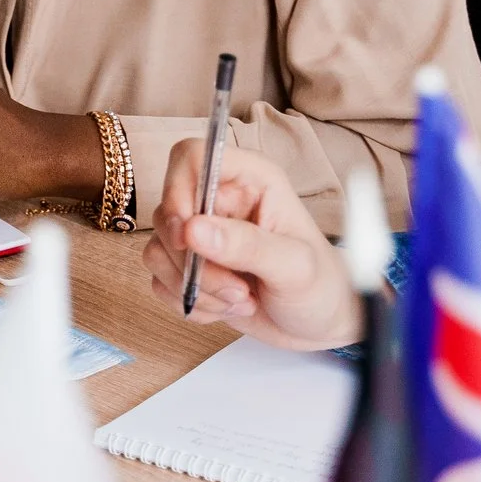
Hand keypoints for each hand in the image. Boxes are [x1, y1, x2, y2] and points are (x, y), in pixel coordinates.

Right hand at [142, 143, 360, 351]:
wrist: (321, 324)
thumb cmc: (321, 285)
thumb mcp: (294, 265)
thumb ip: (246, 245)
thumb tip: (193, 230)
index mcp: (249, 180)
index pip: (192, 157)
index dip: (178, 190)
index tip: (187, 235)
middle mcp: (219, 201)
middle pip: (168, 212)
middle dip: (194, 261)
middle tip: (237, 288)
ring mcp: (202, 235)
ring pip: (159, 250)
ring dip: (195, 287)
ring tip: (240, 299)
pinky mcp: (190, 267)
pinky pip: (160, 280)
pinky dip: (189, 302)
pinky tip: (225, 308)